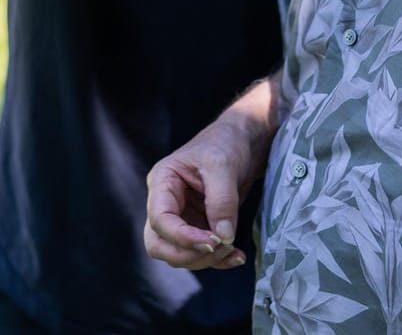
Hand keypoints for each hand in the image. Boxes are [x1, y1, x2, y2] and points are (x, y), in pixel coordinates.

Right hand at [142, 114, 268, 271]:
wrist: (242, 141)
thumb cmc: (226, 143)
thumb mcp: (223, 165)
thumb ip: (222, 200)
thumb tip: (222, 238)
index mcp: (162, 182)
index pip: (159, 220)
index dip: (182, 237)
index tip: (213, 242)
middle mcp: (165, 202)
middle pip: (158, 244)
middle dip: (187, 254)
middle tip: (219, 248)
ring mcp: (180, 217)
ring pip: (177, 253)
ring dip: (205, 260)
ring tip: (234, 251)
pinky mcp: (197, 226)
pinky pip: (198, 253)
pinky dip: (217, 260)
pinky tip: (237, 256)